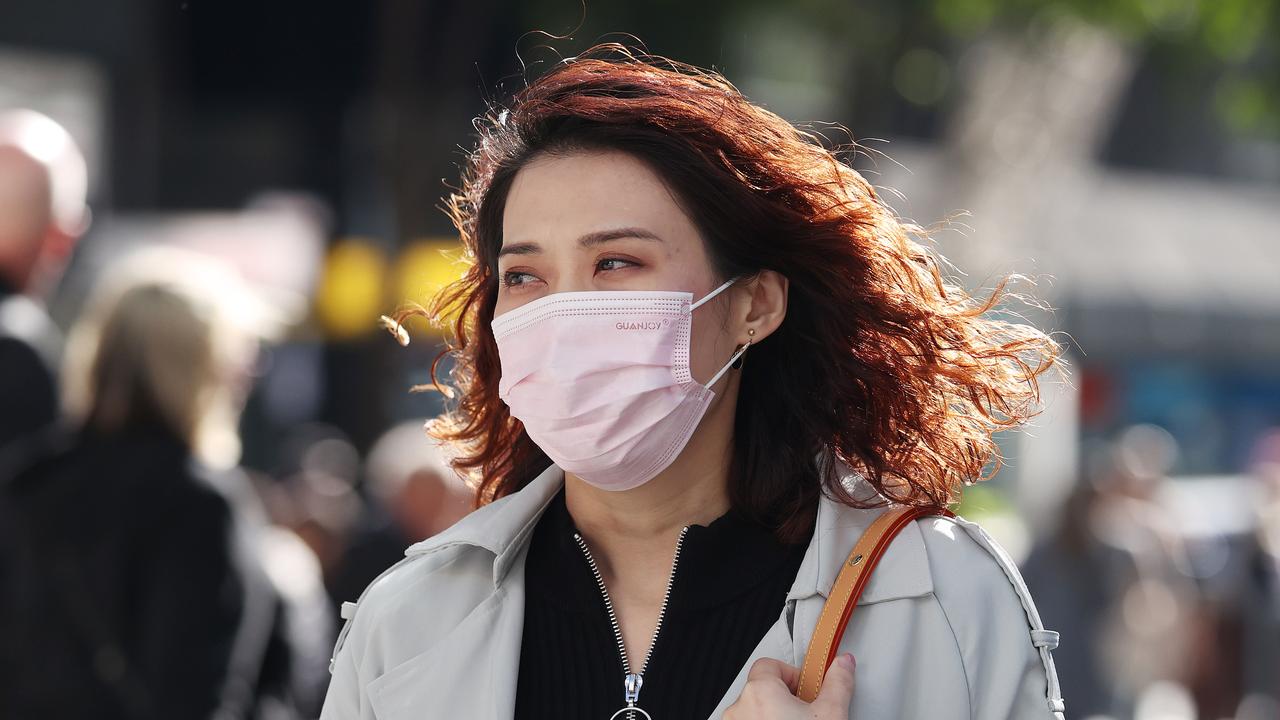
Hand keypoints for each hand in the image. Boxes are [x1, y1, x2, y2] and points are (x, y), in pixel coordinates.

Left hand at [723, 654, 855, 718]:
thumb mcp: (831, 715)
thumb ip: (837, 684)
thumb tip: (844, 663)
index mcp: (759, 692)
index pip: (769, 664)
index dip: (792, 676)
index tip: (807, 692)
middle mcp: (738, 709)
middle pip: (760, 689)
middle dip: (783, 699)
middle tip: (805, 714)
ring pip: (752, 711)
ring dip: (771, 715)